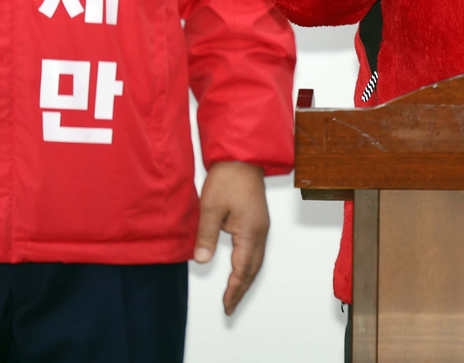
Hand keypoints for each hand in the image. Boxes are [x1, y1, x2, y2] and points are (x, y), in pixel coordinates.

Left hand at [193, 161, 269, 315]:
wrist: (241, 156)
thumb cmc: (228, 177)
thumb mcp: (210, 207)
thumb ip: (206, 236)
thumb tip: (202, 260)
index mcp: (250, 231)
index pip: (242, 269)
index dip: (234, 289)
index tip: (226, 305)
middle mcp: (260, 231)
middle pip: (253, 268)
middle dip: (242, 289)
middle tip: (230, 306)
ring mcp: (261, 225)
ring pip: (257, 260)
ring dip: (246, 278)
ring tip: (235, 292)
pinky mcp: (258, 220)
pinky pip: (256, 249)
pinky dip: (249, 264)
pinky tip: (241, 267)